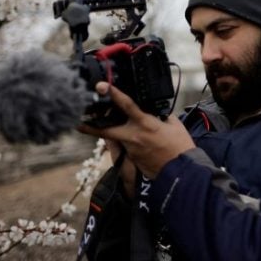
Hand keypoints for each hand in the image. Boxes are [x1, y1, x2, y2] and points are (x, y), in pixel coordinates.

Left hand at [78, 82, 195, 178]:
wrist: (182, 173)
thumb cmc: (181, 148)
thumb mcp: (174, 125)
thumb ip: (162, 117)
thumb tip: (157, 113)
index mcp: (145, 124)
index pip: (126, 105)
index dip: (112, 94)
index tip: (101, 86)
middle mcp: (134, 136)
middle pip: (106, 130)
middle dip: (90, 127)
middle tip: (77, 122)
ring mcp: (132, 150)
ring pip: (119, 139)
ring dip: (119, 134)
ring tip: (123, 130)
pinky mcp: (134, 160)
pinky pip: (129, 149)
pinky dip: (132, 145)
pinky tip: (143, 145)